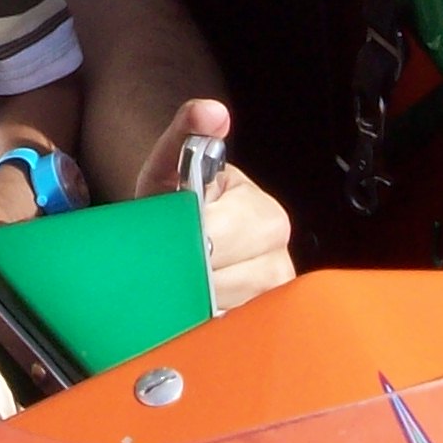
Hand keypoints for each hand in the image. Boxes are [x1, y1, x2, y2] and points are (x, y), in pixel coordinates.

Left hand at [132, 98, 293, 312]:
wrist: (177, 235)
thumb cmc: (178, 202)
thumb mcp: (172, 164)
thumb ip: (184, 133)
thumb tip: (211, 113)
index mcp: (263, 214)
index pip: (221, 237)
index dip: (186, 241)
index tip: (166, 240)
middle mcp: (277, 255)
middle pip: (225, 279)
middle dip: (189, 272)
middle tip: (167, 264)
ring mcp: (271, 293)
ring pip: (226, 308)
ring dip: (194, 299)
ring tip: (178, 281)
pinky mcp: (258, 323)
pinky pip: (226, 330)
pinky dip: (202, 323)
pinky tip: (191, 307)